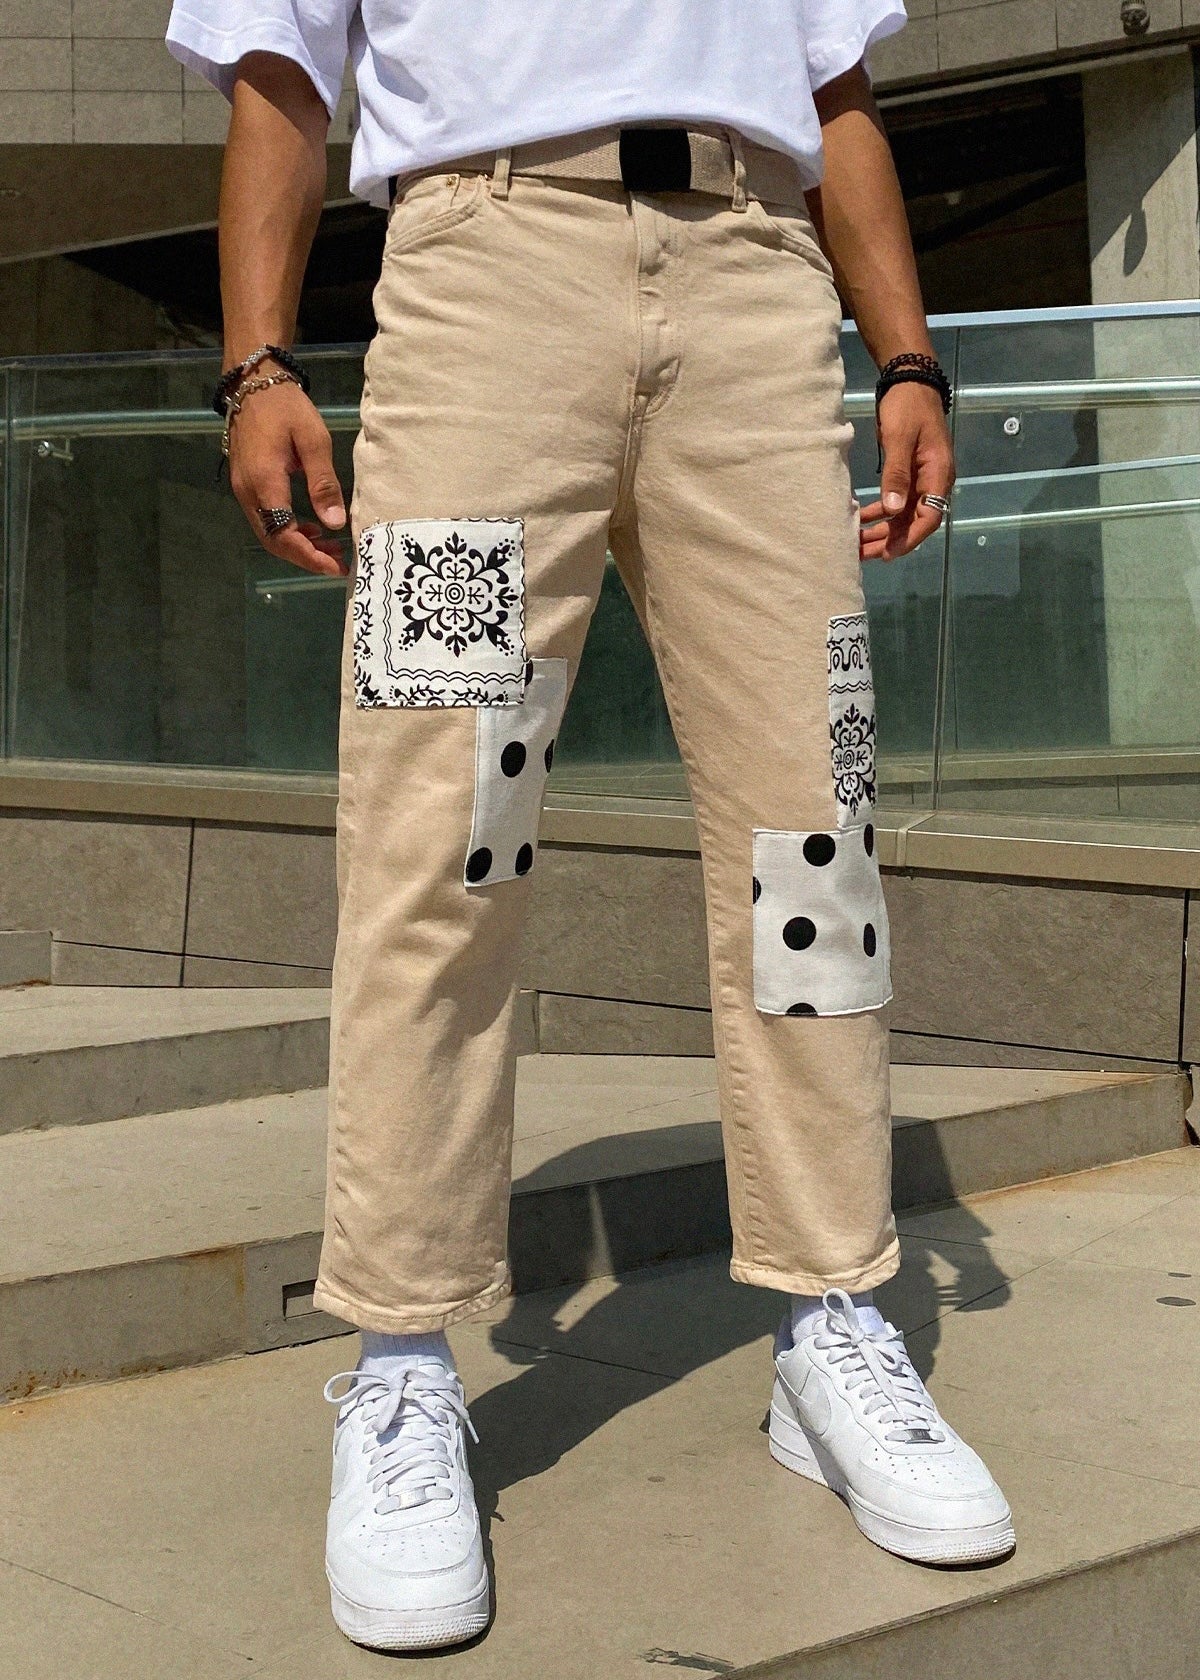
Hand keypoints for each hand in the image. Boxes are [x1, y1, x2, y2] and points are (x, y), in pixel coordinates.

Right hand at [228, 379, 349, 576]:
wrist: (253, 384)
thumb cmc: (286, 407)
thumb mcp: (313, 440)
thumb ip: (324, 482)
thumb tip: (336, 523)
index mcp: (265, 483)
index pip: (284, 535)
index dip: (309, 557)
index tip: (336, 567)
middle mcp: (248, 493)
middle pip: (274, 541)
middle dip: (306, 557)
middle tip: (338, 562)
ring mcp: (244, 490)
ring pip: (269, 533)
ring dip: (298, 546)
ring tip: (331, 547)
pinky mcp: (246, 486)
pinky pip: (266, 520)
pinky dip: (288, 531)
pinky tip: (312, 527)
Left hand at [857, 381, 954, 562]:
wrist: (910, 380)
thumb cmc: (907, 406)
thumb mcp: (899, 438)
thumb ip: (897, 474)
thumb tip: (892, 511)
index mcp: (938, 474)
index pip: (930, 517)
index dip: (909, 538)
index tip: (888, 553)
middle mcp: (933, 481)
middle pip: (915, 521)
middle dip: (890, 540)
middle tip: (863, 554)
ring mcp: (922, 478)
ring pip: (904, 514)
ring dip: (883, 530)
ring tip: (858, 544)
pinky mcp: (909, 474)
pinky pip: (897, 501)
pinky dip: (881, 513)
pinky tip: (862, 519)